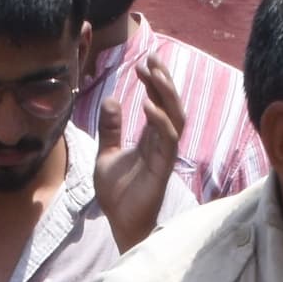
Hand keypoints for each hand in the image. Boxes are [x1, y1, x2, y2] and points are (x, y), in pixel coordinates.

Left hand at [98, 52, 186, 251]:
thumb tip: (111, 100)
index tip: (144, 63)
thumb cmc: (118, 194)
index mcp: (151, 139)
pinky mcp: (162, 168)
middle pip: (172, 105)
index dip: (154, 82)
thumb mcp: (107, 154)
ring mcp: (164, 155)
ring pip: (176, 117)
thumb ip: (111, 130)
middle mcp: (161, 143)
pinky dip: (160, 120)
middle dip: (164, 80)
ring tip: (153, 73)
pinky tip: (148, 104)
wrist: (119, 222)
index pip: (159, 104)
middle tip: (152, 58)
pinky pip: (167, 139)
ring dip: (166, 94)